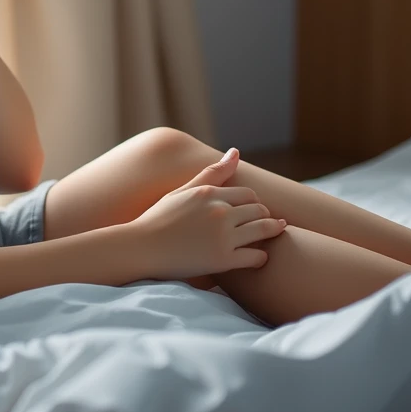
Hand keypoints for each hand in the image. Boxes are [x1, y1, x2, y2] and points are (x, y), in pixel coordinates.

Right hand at [130, 148, 286, 280]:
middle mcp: (220, 212)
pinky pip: (256, 257)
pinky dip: (260, 257)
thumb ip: (211, 173)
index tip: (250, 212)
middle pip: (259, 211)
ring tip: (267, 239)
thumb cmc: (159, 218)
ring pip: (263, 230)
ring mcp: (223, 236)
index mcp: (209, 194)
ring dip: (269, 233)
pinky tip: (255, 257)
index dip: (252, 204)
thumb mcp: (183, 191)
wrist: (141, 248)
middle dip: (264, 217)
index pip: (248, 194)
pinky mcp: (223, 260)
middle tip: (263, 226)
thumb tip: (236, 151)